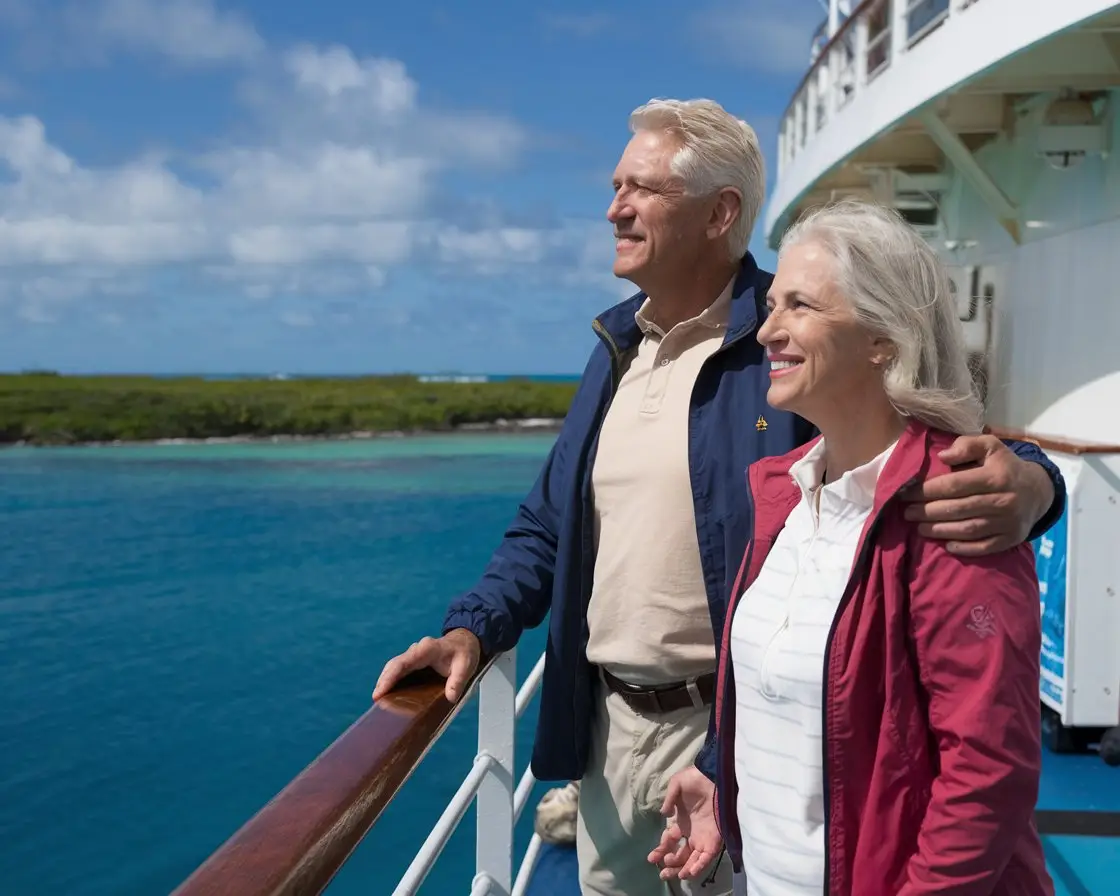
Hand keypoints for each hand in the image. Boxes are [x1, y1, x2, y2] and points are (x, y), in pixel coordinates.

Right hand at [371, 628, 480, 702]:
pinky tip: (388, 692)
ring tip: (379, 698)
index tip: (380, 691)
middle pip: (394, 664)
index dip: (390, 677)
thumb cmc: (464, 652)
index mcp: (427, 649)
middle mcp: (416, 650)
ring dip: (385, 680)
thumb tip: (450, 698)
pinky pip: (399, 669)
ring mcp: (413, 654)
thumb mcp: (466, 666)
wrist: (464, 640)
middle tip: (376, 698)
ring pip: (394, 666)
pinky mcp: (413, 660)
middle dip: (383, 680)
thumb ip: (458, 681)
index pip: (403, 663)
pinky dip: (391, 679)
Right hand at [647, 767, 721, 881]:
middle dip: (670, 865)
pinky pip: (706, 857)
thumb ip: (669, 800)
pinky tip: (689, 872)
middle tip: (662, 873)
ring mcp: (703, 838)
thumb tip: (664, 814)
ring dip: (683, 869)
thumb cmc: (696, 779)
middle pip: (680, 855)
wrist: (715, 777)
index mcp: (682, 822)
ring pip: (692, 860)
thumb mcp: (677, 785)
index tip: (652, 858)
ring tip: (675, 875)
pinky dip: (698, 866)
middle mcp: (692, 833)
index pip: (670, 841)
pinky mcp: (714, 840)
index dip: (661, 850)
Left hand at [901, 434, 1052, 556]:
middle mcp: (1003, 500)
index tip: (906, 493)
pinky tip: (946, 545)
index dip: (926, 490)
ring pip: (968, 529)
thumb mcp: (991, 446)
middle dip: (927, 511)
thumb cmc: (1005, 467)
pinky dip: (964, 548)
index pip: (954, 485)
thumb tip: (942, 456)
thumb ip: (967, 445)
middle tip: (906, 512)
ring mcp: (1008, 522)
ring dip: (939, 530)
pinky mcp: (1011, 538)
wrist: (1038, 491)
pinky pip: (985, 547)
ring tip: (919, 527)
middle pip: (957, 508)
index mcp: (996, 477)